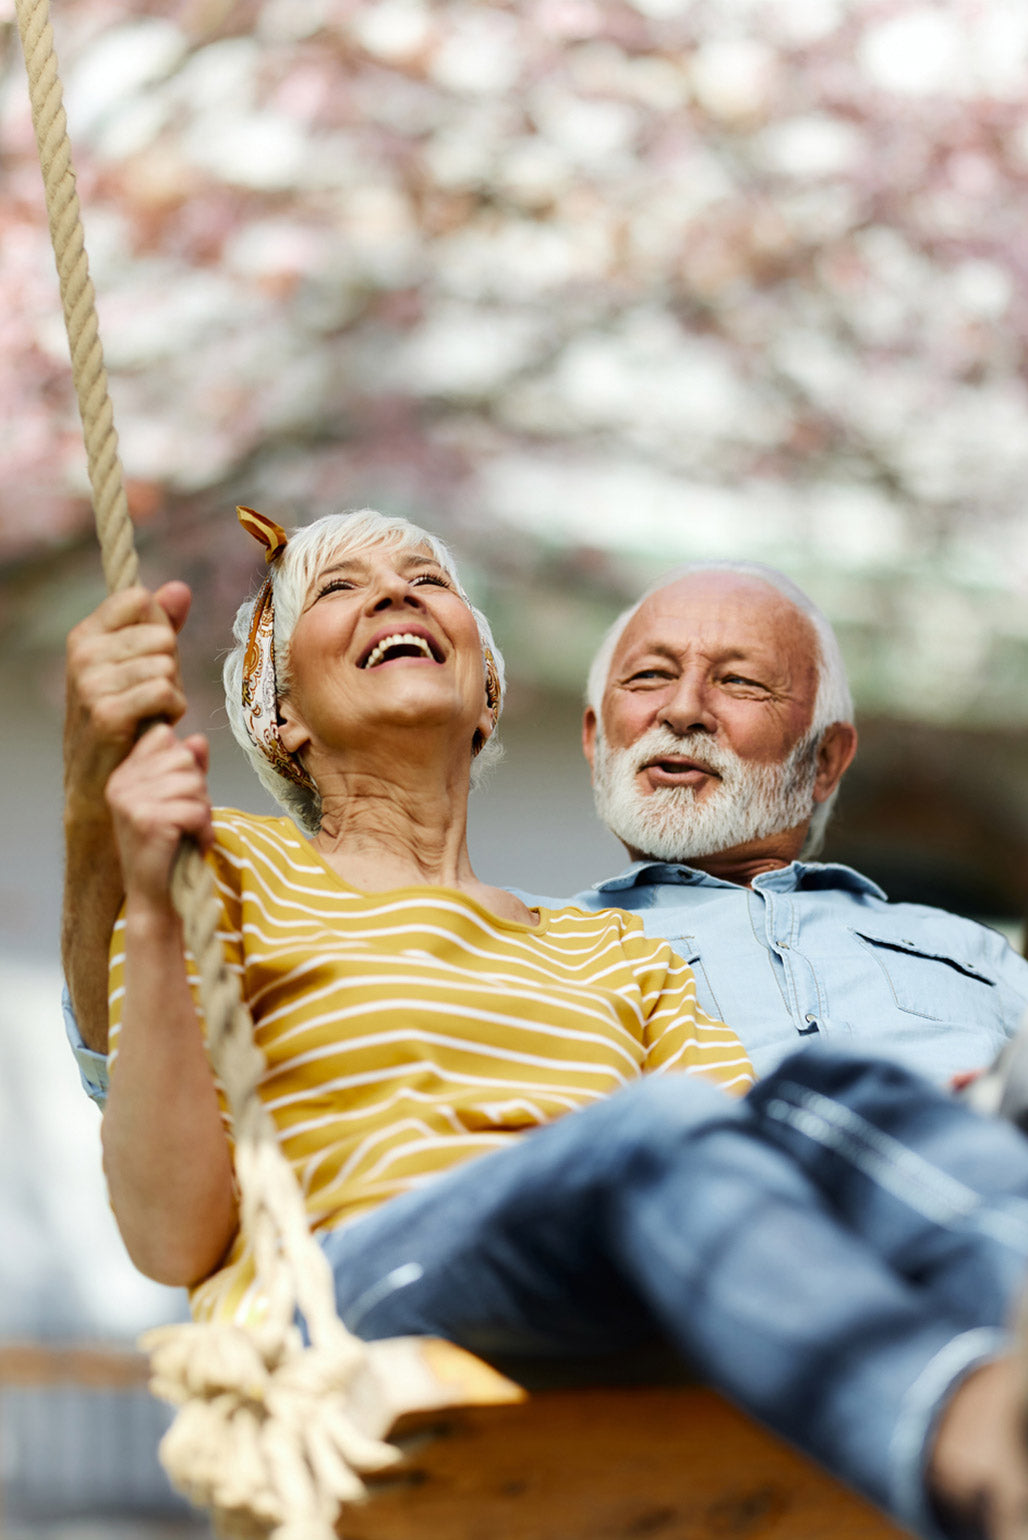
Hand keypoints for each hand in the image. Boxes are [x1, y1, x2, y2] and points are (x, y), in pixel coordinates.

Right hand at [64, 582, 190, 816]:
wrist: (100, 780)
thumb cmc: (126, 718)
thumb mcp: (140, 665)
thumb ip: (159, 624)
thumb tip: (180, 588)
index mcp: (86, 635)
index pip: (140, 599)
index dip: (160, 628)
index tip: (150, 658)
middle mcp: (83, 654)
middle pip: (161, 636)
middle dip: (171, 667)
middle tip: (153, 696)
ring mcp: (91, 684)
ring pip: (165, 666)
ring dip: (173, 693)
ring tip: (153, 712)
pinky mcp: (107, 713)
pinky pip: (164, 691)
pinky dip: (172, 710)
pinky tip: (157, 724)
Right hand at [105, 725, 212, 911]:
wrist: (156, 896)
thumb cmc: (169, 848)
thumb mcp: (179, 799)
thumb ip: (189, 768)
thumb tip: (198, 739)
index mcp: (123, 774)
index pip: (164, 737)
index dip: (185, 763)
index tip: (179, 795)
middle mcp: (120, 784)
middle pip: (184, 758)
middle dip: (198, 789)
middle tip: (187, 819)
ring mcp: (130, 802)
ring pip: (193, 783)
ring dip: (203, 811)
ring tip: (189, 833)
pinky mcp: (147, 821)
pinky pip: (196, 810)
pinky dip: (205, 830)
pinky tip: (192, 844)